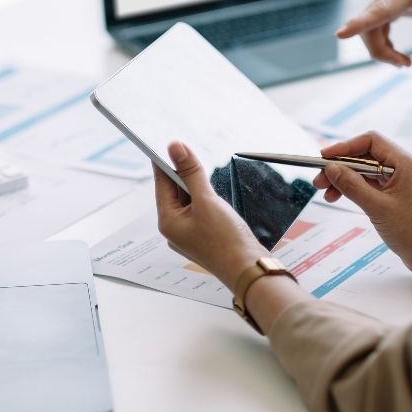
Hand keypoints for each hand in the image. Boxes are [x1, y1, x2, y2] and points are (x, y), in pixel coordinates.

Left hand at [154, 142, 267, 291]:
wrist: (250, 270)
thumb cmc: (226, 241)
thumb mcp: (207, 200)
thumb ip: (190, 172)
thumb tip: (175, 147)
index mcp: (168, 221)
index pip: (161, 183)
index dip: (164, 161)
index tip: (167, 141)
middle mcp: (175, 229)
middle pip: (174, 191)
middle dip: (182, 172)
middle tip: (189, 149)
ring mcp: (189, 234)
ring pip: (187, 200)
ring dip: (195, 184)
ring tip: (201, 167)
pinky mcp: (204, 236)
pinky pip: (199, 209)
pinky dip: (204, 197)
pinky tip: (213, 191)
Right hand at [313, 132, 411, 284]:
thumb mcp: (378, 208)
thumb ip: (352, 186)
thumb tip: (331, 169)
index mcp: (405, 163)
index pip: (370, 141)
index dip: (345, 146)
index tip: (324, 157)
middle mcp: (402, 167)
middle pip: (364, 155)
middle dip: (339, 165)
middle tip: (319, 179)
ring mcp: (397, 180)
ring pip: (363, 170)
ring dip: (342, 178)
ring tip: (325, 192)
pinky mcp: (393, 193)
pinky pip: (367, 182)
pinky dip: (351, 187)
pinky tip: (337, 197)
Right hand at [336, 0, 411, 72]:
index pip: (384, 10)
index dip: (362, 24)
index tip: (340, 34)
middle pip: (372, 23)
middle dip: (380, 51)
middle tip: (404, 66)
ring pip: (369, 25)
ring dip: (380, 49)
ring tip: (405, 62)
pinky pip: (373, 23)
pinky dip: (381, 42)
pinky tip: (398, 53)